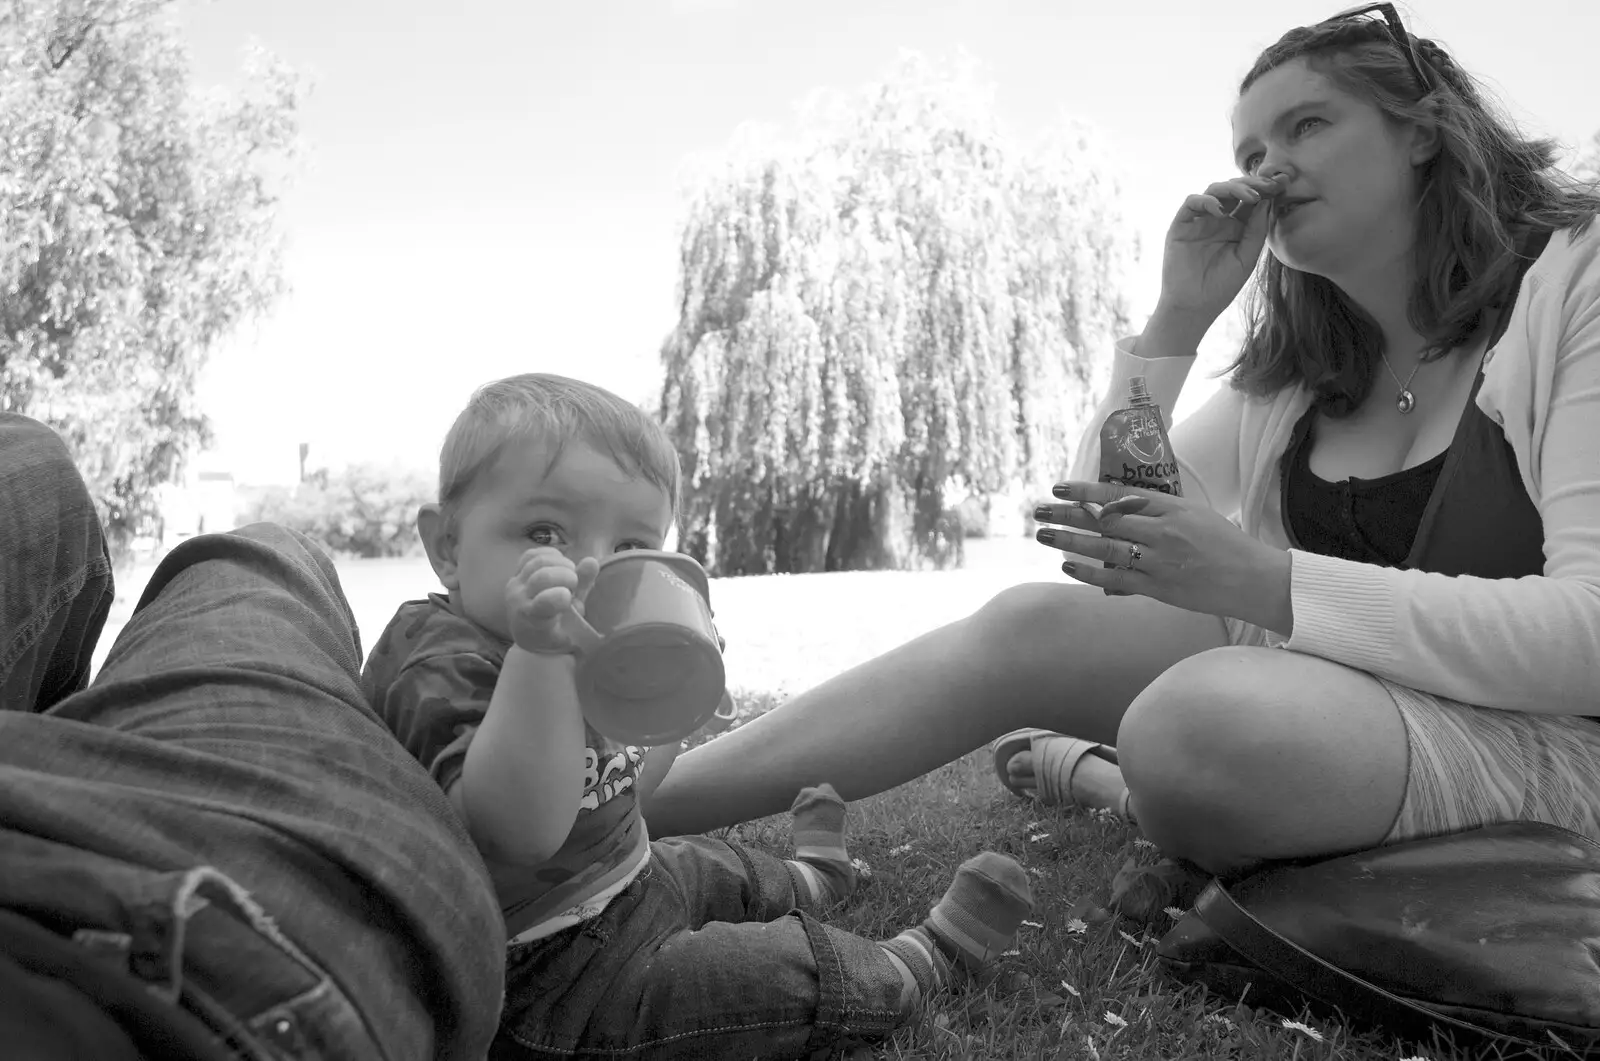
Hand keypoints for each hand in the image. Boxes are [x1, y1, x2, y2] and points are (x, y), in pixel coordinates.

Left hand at [505, 548, 601, 655]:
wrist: (528, 634)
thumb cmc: (555, 633)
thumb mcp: (575, 621)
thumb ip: (583, 591)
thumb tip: (592, 561)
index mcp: (534, 620)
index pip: (544, 603)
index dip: (559, 596)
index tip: (570, 597)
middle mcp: (520, 599)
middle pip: (543, 576)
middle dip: (566, 575)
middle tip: (575, 584)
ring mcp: (516, 583)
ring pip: (538, 561)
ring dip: (561, 563)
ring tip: (570, 573)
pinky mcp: (516, 572)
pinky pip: (531, 554)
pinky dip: (551, 555)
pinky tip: (560, 565)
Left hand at [1033, 481, 1293, 634]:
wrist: (1255, 580)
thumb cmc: (1226, 545)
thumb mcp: (1194, 516)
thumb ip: (1156, 513)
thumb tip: (1116, 509)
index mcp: (1173, 508)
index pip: (1119, 494)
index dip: (1086, 490)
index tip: (1059, 487)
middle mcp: (1163, 532)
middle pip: (1105, 520)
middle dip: (1068, 515)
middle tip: (1038, 511)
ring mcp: (1160, 561)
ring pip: (1105, 548)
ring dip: (1071, 542)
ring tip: (1044, 536)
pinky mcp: (1159, 588)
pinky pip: (1117, 580)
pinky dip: (1090, 573)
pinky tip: (1068, 566)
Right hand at [1155, 172, 1288, 327]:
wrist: (1194, 307)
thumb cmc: (1221, 287)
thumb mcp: (1247, 257)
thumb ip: (1257, 229)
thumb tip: (1268, 200)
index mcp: (1237, 227)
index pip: (1251, 200)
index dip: (1266, 189)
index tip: (1281, 184)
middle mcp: (1218, 220)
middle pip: (1234, 190)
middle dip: (1252, 184)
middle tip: (1268, 186)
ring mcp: (1199, 221)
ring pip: (1215, 190)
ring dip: (1233, 189)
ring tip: (1250, 196)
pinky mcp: (1181, 225)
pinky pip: (1192, 202)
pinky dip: (1206, 201)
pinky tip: (1220, 211)